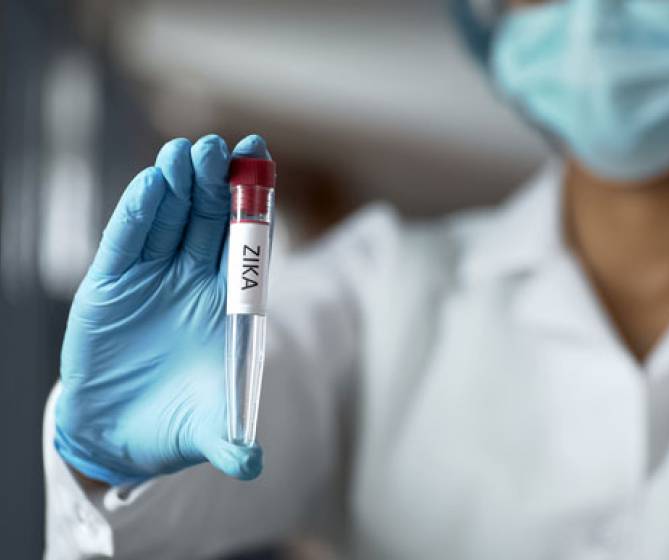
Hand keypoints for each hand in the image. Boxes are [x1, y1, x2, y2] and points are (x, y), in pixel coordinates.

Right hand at [55, 134, 270, 485]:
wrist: (121, 436)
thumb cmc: (177, 424)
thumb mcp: (209, 430)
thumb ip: (230, 441)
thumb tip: (252, 465)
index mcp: (229, 305)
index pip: (248, 245)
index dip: (254, 205)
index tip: (261, 161)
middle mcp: (194, 284)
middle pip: (211, 222)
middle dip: (216, 184)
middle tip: (221, 148)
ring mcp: (153, 280)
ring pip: (171, 221)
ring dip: (179, 187)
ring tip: (187, 153)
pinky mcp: (111, 286)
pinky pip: (128, 243)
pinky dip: (138, 215)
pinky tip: (152, 186)